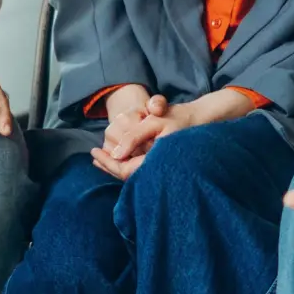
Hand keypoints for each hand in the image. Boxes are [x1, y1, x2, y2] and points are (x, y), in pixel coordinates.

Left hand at [90, 88, 257, 178]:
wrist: (199, 120)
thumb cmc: (176, 118)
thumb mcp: (153, 122)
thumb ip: (133, 137)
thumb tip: (115, 154)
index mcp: (155, 162)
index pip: (125, 170)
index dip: (107, 163)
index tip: (94, 152)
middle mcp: (157, 170)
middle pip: (127, 175)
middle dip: (108, 166)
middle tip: (94, 156)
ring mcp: (159, 168)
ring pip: (132, 172)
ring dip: (116, 164)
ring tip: (101, 156)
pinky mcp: (161, 164)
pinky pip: (139, 167)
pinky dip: (126, 161)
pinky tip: (119, 156)